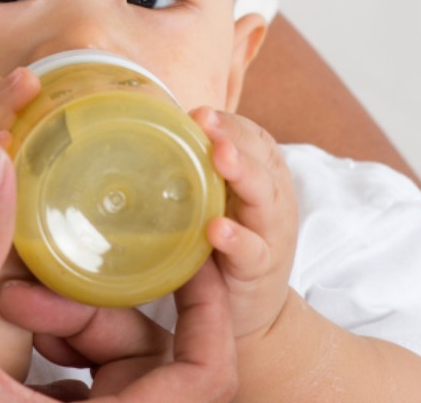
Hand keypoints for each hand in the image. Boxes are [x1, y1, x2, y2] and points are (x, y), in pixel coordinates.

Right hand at [0, 140, 237, 402]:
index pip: (201, 380)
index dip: (210, 315)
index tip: (192, 248)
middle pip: (147, 363)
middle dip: (102, 308)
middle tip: (45, 276)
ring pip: (102, 365)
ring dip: (66, 317)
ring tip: (12, 297)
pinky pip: (67, 375)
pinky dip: (48, 331)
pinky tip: (5, 304)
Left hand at [194, 108, 297, 342]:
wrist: (250, 307)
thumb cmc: (228, 236)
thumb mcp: (217, 195)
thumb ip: (198, 165)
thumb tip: (147, 126)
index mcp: (263, 175)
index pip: (254, 138)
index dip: (231, 123)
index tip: (200, 113)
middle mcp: (273, 199)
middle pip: (262, 160)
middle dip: (235, 137)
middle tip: (207, 122)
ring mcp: (271, 234)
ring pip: (264, 198)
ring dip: (243, 174)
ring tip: (220, 156)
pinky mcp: (261, 269)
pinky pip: (252, 252)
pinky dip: (237, 238)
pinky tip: (217, 228)